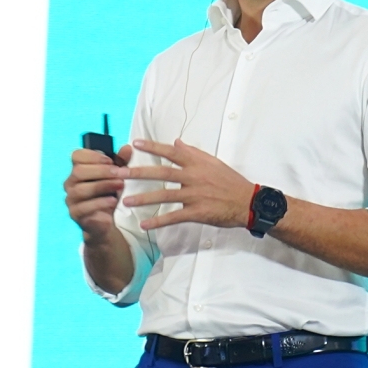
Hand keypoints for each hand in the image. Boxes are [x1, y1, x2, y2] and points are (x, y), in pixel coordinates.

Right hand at [64, 144, 133, 243]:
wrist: (105, 222)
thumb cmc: (108, 195)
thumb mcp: (117, 177)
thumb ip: (121, 162)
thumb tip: (128, 147)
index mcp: (78, 169)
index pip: (76, 156)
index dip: (93, 155)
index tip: (110, 160)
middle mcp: (71, 183)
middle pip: (78, 171)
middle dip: (101, 171)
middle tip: (119, 173)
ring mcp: (71, 199)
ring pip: (81, 189)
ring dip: (103, 185)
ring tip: (120, 185)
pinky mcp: (75, 214)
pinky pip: (84, 207)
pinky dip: (100, 202)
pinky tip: (113, 200)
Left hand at [120, 139, 255, 230]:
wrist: (248, 202)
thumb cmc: (230, 181)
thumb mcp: (213, 162)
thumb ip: (193, 152)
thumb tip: (177, 142)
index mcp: (197, 163)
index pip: (171, 152)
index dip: (153, 147)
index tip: (135, 143)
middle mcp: (194, 177)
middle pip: (162, 173)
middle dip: (139, 173)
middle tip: (119, 174)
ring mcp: (195, 195)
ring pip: (164, 196)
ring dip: (143, 199)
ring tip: (126, 201)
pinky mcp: (197, 212)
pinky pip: (174, 217)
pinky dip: (158, 221)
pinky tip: (145, 225)